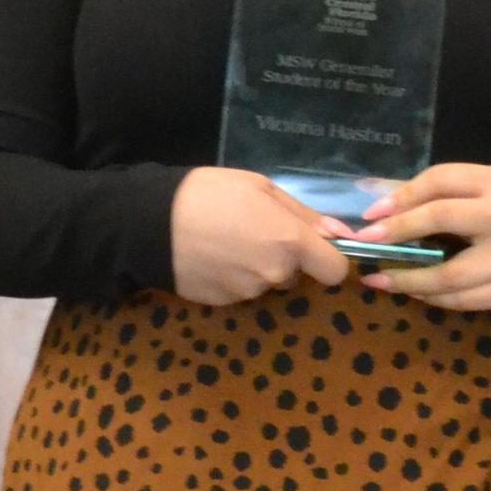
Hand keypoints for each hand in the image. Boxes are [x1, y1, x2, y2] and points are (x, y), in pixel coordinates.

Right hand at [169, 167, 351, 304]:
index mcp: (290, 242)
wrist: (151, 222)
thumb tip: (339, 234)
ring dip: (257, 268)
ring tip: (228, 242)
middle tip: (255, 232)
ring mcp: (248, 293)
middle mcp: (275, 274)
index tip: (315, 248)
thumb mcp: (261, 187)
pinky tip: (213, 257)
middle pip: (297, 276)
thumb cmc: (210, 193)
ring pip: (267, 283)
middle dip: (285, 259)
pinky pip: (241, 291)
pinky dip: (234, 277)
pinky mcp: (224, 304)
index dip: (330, 259)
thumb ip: (303, 214)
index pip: (336, 271)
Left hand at [345, 164, 490, 310]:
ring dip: (408, 279)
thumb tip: (373, 198)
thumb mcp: (482, 192)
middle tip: (366, 243)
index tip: (371, 214)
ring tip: (379, 280)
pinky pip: (462, 300)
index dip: (401, 196)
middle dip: (398, 231)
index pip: (441, 180)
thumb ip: (435, 194)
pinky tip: (413, 293)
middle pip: (441, 218)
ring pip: (449, 273)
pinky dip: (432, 298)